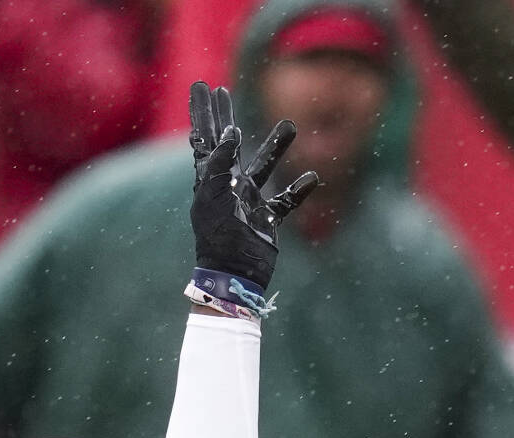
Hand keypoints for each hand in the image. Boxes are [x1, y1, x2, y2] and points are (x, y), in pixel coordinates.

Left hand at [188, 80, 318, 288]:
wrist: (233, 274)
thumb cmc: (218, 237)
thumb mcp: (213, 196)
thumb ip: (220, 163)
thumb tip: (231, 132)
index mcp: (210, 179)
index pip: (206, 138)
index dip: (204, 113)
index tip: (203, 87)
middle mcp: (228, 185)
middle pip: (228, 144)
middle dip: (226, 118)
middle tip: (224, 91)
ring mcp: (248, 201)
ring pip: (264, 166)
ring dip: (276, 146)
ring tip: (291, 124)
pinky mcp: (267, 219)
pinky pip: (286, 200)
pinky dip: (298, 190)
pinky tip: (311, 178)